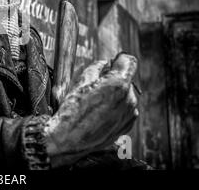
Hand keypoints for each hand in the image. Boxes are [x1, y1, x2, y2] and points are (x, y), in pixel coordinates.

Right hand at [44, 53, 138, 167]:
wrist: (69, 138)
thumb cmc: (73, 109)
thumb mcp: (81, 80)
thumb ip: (97, 67)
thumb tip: (104, 64)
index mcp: (118, 84)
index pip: (129, 61)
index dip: (119, 60)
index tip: (111, 63)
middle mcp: (129, 98)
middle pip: (125, 79)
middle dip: (113, 79)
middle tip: (95, 86)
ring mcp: (129, 113)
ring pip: (125, 95)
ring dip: (114, 94)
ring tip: (94, 103)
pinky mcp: (127, 124)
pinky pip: (125, 109)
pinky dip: (115, 108)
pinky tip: (99, 113)